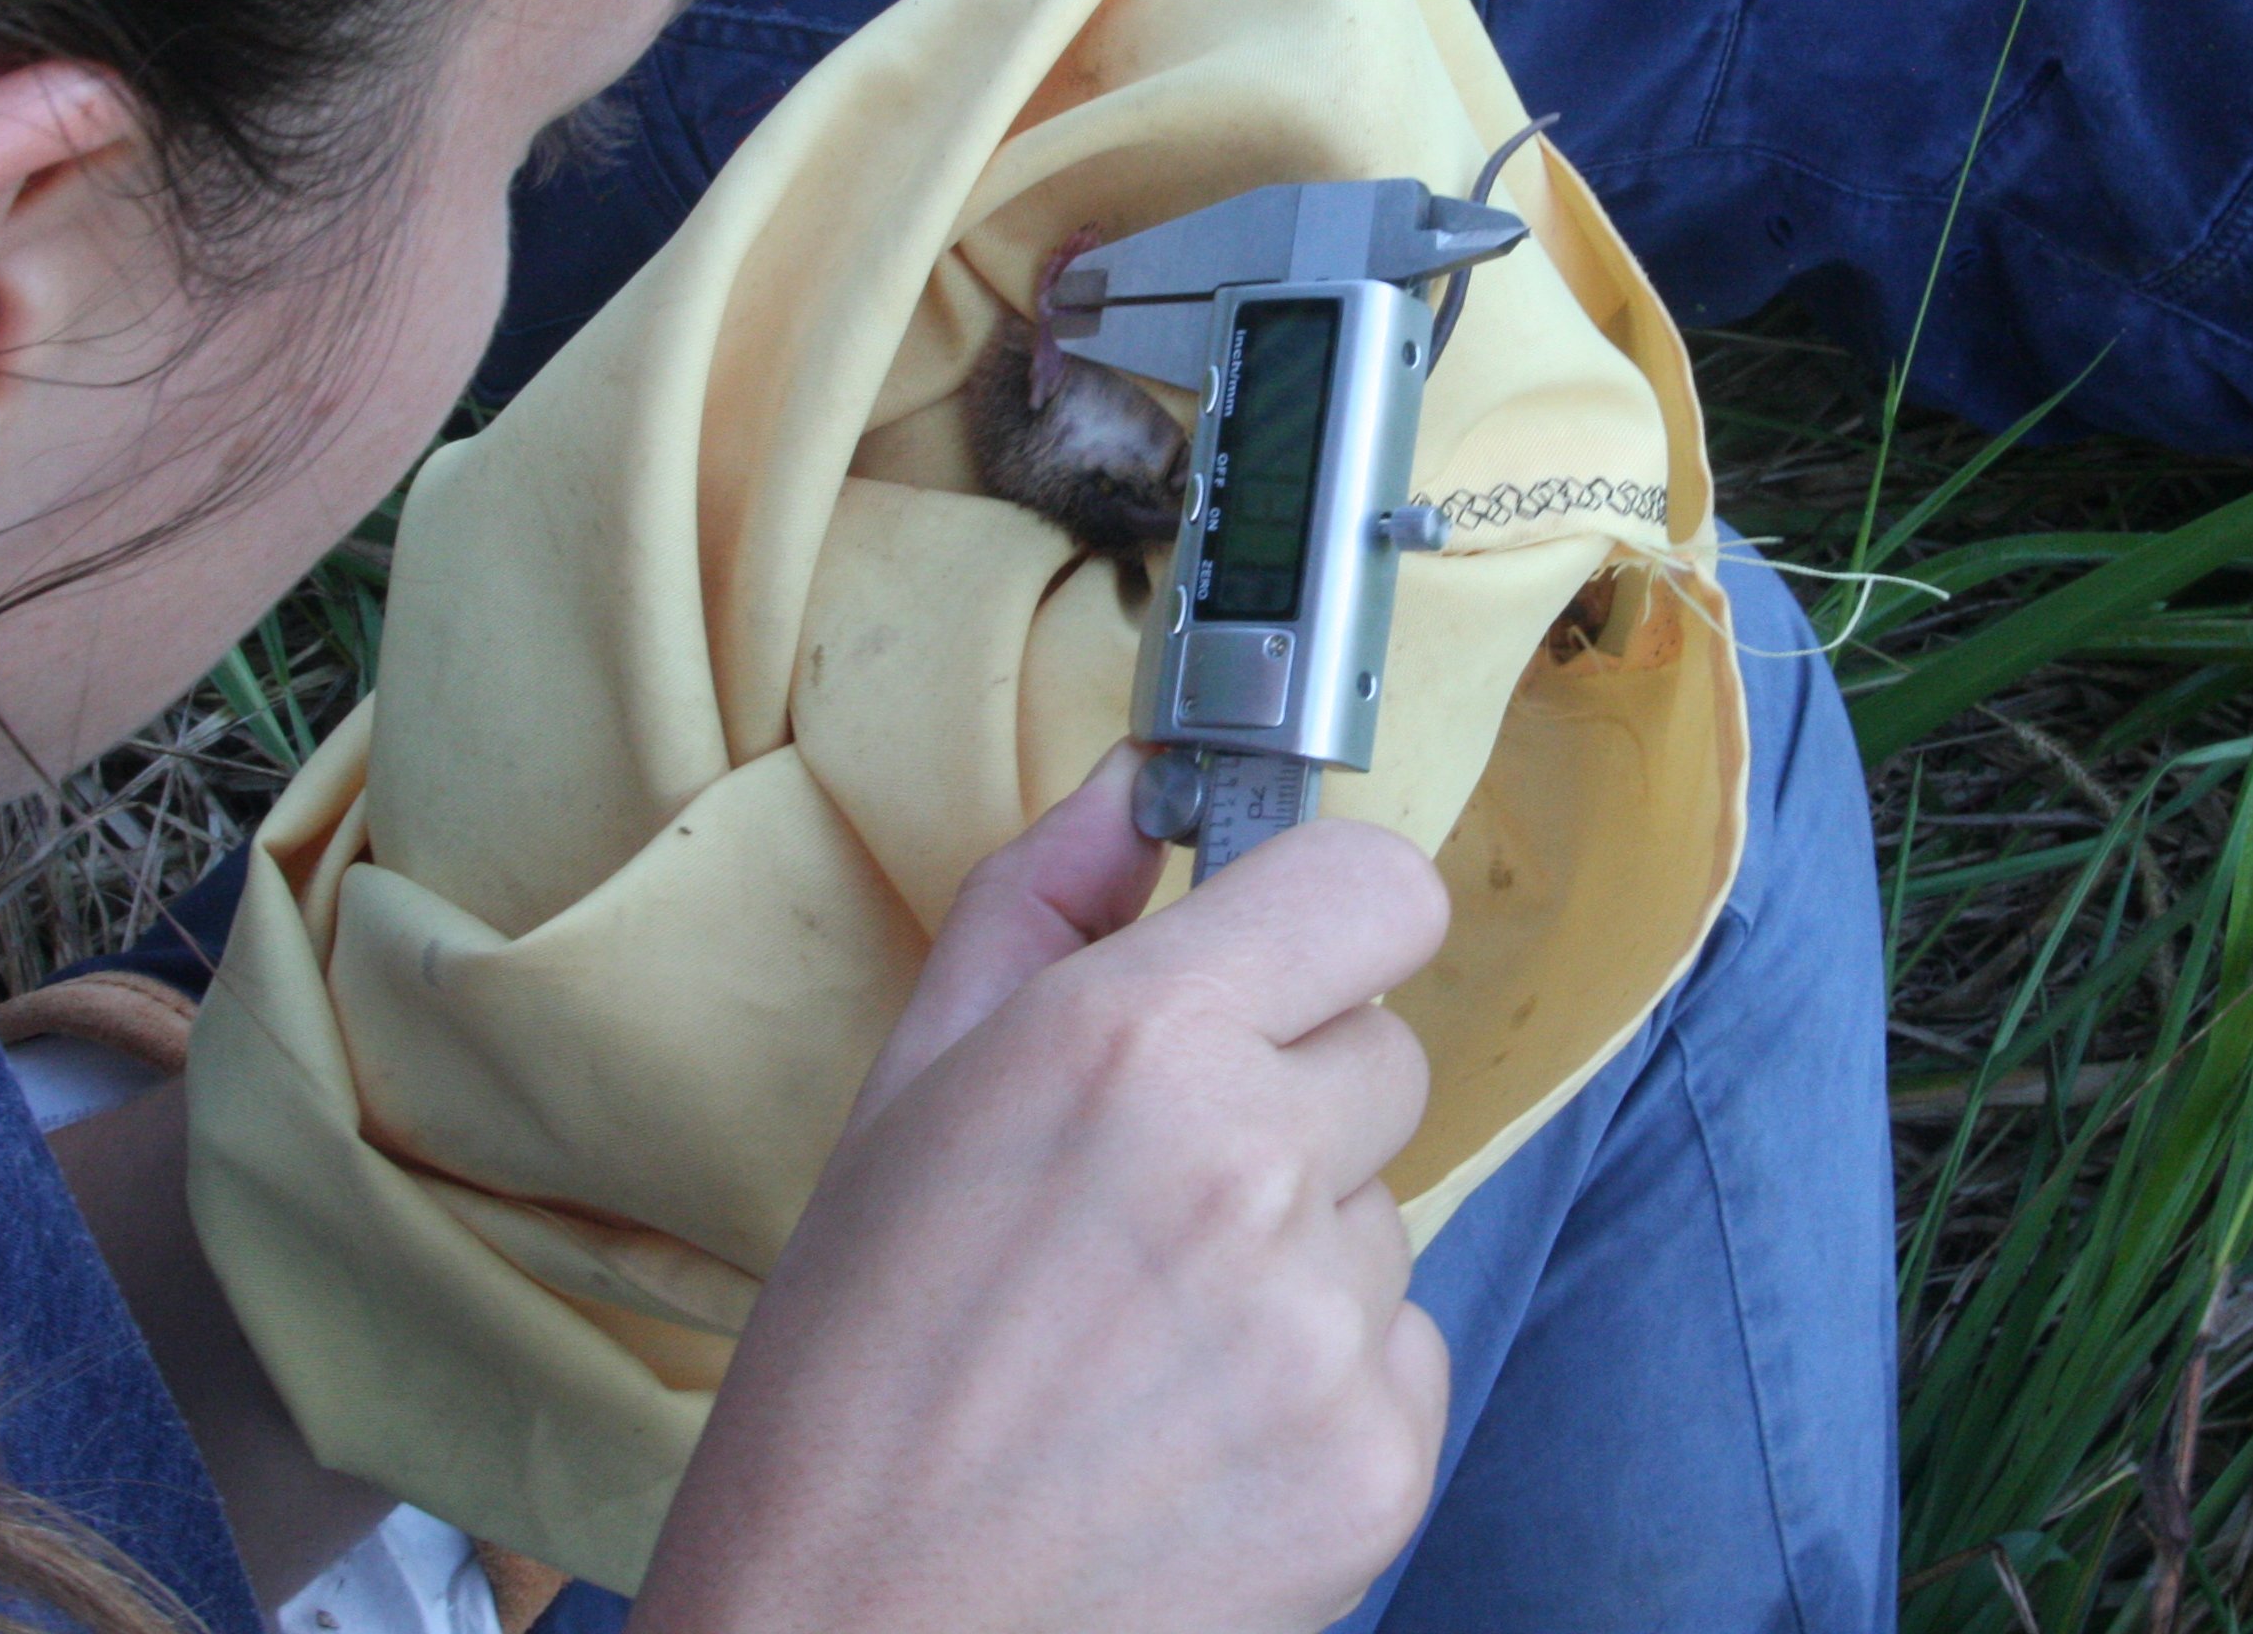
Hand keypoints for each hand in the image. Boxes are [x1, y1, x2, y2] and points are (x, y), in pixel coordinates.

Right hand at [633, 750, 1453, 1633]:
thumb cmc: (850, 1380)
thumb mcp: (906, 1096)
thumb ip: (1040, 907)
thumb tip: (1137, 794)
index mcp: (1132, 1044)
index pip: (1378, 887)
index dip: (1326, 921)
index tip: (1279, 963)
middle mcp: (1253, 1165)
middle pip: (1386, 1050)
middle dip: (1292, 1099)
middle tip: (1147, 1199)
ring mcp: (1328, 1324)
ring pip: (1383, 1211)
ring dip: (1297, 1252)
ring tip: (1142, 1339)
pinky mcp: (1381, 1459)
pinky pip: (1402, 1350)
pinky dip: (1320, 1385)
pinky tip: (1189, 1431)